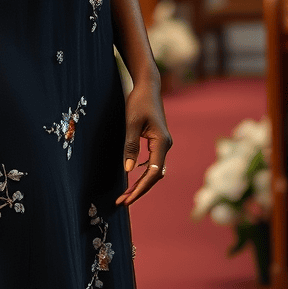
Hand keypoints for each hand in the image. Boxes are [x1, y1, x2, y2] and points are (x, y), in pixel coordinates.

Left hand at [116, 80, 171, 206]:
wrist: (148, 86)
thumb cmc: (139, 101)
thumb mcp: (131, 122)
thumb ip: (130, 146)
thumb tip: (128, 171)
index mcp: (161, 142)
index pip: (152, 173)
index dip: (140, 188)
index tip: (127, 199)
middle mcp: (165, 145)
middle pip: (155, 175)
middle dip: (139, 190)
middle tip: (122, 202)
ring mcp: (163, 144)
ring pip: (154, 170)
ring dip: (141, 184)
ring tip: (125, 194)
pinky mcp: (157, 141)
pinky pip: (152, 162)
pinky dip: (143, 173)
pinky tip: (132, 178)